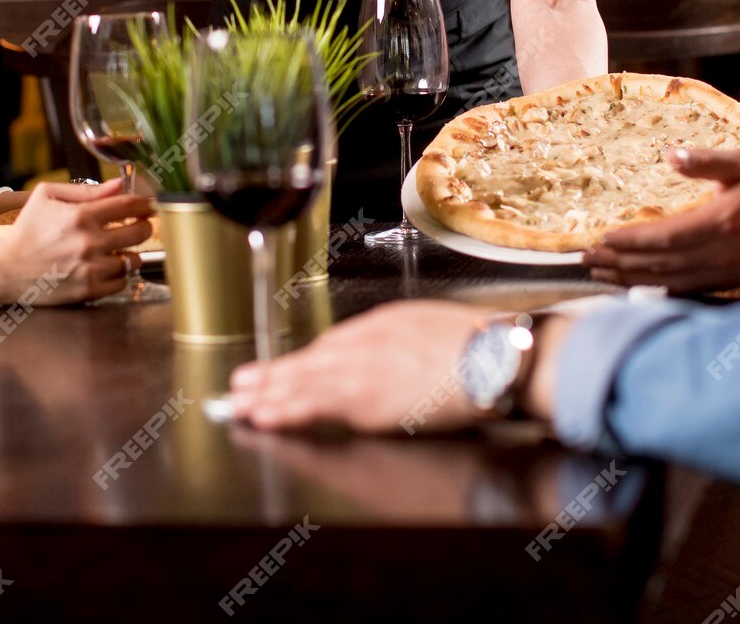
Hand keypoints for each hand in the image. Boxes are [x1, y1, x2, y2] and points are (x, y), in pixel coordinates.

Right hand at [0, 177, 153, 306]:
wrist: (6, 268)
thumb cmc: (27, 230)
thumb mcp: (47, 197)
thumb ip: (85, 190)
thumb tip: (118, 185)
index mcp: (80, 216)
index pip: (129, 205)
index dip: (145, 204)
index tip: (149, 205)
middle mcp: (89, 242)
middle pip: (139, 232)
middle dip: (143, 226)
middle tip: (137, 226)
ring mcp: (90, 269)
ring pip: (133, 259)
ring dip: (129, 253)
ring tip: (117, 250)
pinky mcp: (88, 291)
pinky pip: (121, 283)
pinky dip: (118, 275)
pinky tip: (106, 268)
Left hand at [227, 301, 486, 433]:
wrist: (500, 355)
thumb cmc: (484, 345)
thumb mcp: (437, 329)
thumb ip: (408, 344)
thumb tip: (400, 360)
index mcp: (386, 324)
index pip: (334, 344)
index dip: (304, 360)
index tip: (284, 368)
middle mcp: (367, 342)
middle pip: (311, 360)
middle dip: (273, 374)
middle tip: (240, 384)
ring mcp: (363, 370)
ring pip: (305, 382)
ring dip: (269, 393)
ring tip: (239, 403)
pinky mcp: (366, 399)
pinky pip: (316, 405)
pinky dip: (286, 409)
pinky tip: (265, 415)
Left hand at [583, 148, 739, 292]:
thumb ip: (705, 161)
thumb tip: (670, 155)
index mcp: (719, 222)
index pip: (666, 238)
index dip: (632, 240)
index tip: (604, 237)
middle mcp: (718, 253)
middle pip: (659, 264)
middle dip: (620, 261)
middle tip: (587, 258)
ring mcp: (721, 272)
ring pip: (667, 280)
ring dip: (630, 278)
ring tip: (600, 271)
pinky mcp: (724, 283)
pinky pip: (682, 290)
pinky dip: (653, 289)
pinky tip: (631, 285)